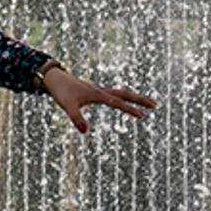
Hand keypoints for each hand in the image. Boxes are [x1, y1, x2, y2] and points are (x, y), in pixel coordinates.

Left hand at [39, 64, 155, 133]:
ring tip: (146, 104)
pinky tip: (123, 103)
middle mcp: (101, 91)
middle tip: (155, 105)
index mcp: (98, 94)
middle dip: (140, 100)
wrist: (55, 79)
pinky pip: (114, 95)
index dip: (130, 110)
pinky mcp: (95, 92)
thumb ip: (76, 119)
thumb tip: (86, 132)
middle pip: (126, 94)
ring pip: (121, 93)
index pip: (118, 103)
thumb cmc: (61, 93)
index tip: (143, 116)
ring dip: (134, 98)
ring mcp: (99, 91)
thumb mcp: (68, 107)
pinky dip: (123, 98)